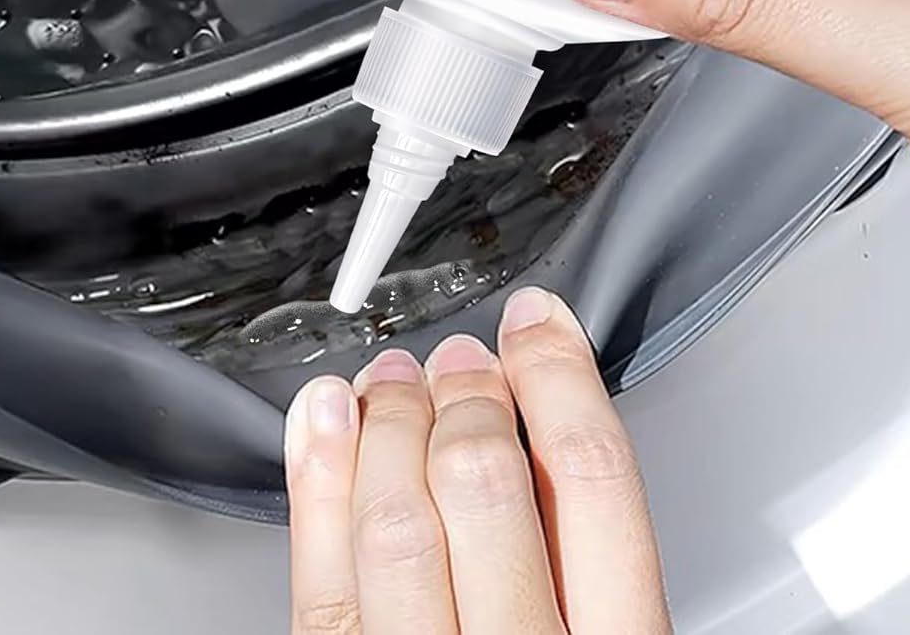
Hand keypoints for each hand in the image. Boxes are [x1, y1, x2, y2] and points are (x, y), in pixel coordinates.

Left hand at [286, 288, 670, 634]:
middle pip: (486, 483)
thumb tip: (563, 447)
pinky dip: (316, 483)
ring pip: (395, 520)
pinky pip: (318, 582)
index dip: (559, 379)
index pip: (592, 482)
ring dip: (387, 424)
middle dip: (467, 394)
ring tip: (392, 379)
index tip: (539, 327)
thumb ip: (593, 574)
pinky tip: (324, 423)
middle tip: (462, 361)